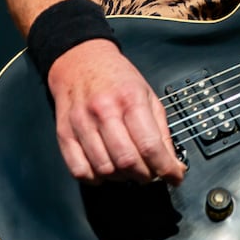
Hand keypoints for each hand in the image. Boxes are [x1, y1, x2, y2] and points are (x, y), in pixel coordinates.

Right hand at [45, 39, 185, 185]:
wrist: (81, 61)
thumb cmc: (116, 79)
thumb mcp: (148, 96)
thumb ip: (162, 131)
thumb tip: (173, 165)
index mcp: (130, 99)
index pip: (150, 145)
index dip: (165, 168)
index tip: (174, 176)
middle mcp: (104, 111)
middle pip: (127, 161)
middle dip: (145, 176)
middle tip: (150, 173)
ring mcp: (81, 123)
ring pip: (105, 169)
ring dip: (122, 178)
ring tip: (128, 170)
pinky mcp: (64, 133)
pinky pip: (79, 170)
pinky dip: (95, 179)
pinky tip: (105, 170)